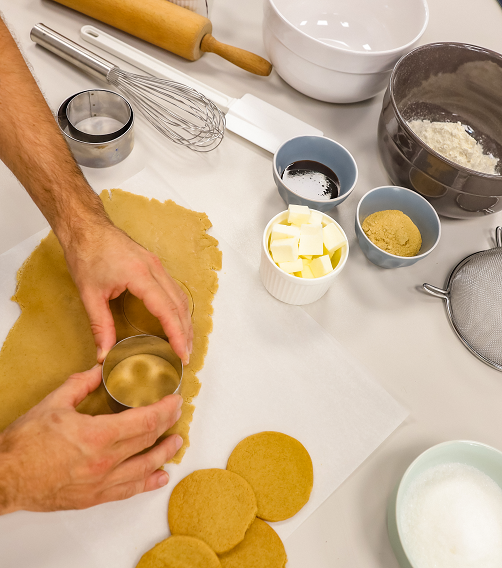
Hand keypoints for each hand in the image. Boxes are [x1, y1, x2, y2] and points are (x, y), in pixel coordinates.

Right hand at [0, 366, 182, 513]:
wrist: (5, 478)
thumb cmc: (25, 445)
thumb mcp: (53, 403)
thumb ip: (81, 384)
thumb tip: (98, 369)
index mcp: (98, 435)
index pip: (146, 420)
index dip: (166, 410)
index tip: (175, 401)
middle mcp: (105, 461)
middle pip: (149, 441)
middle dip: (168, 425)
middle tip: (177, 414)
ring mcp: (101, 483)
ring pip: (145, 468)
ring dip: (165, 454)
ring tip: (176, 443)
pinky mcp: (94, 497)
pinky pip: (129, 490)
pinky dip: (148, 483)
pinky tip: (159, 477)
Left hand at [64, 223, 192, 363]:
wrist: (86, 227)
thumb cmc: (86, 254)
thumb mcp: (89, 294)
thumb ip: (100, 326)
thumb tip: (103, 353)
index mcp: (140, 275)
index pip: (166, 309)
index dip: (176, 334)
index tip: (182, 353)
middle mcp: (154, 269)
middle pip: (179, 304)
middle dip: (186, 332)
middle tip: (186, 356)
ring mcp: (157, 265)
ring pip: (180, 296)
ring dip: (185, 320)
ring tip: (185, 343)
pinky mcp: (155, 264)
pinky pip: (174, 289)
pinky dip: (179, 308)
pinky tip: (177, 320)